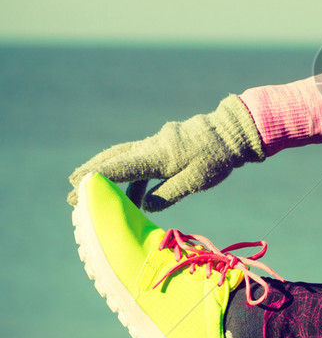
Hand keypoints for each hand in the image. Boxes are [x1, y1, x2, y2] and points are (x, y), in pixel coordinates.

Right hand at [67, 94, 264, 210]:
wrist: (235, 132)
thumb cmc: (217, 158)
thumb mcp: (195, 181)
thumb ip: (168, 194)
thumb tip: (143, 205)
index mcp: (158, 156)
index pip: (120, 167)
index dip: (95, 179)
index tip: (74, 188)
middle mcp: (154, 146)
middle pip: (115, 157)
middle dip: (92, 170)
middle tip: (70, 184)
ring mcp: (160, 143)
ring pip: (127, 155)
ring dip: (110, 171)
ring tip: (94, 189)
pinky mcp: (168, 144)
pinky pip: (142, 157)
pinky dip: (132, 172)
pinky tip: (134, 193)